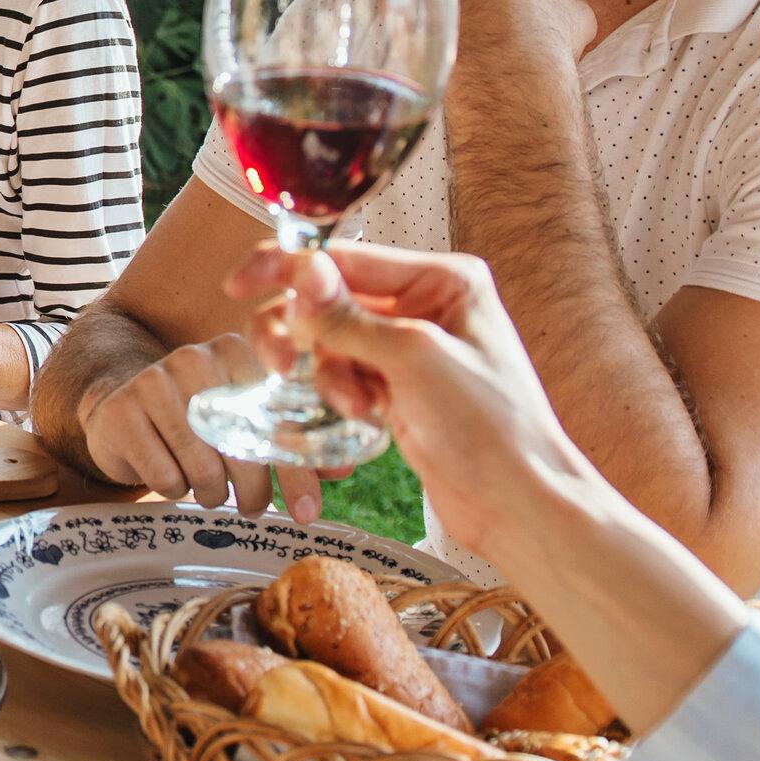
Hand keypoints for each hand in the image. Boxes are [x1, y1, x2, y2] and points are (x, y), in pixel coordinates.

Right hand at [73, 340, 320, 516]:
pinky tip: (170, 473)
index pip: (278, 416)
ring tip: (208, 488)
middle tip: (252, 507)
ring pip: (204, 469)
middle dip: (254, 492)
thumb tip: (345, 465)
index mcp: (236, 352)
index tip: (308, 511)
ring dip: (211, 494)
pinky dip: (174, 489)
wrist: (120, 410)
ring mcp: (154, 381)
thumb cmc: (197, 419)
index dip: (297, 469)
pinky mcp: (122, 411)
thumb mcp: (244, 419)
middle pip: (242, 447)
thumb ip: (294, 438)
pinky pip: (165, 477)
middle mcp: (195, 357)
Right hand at [252, 241, 607, 562]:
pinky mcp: (398, 387)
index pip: (347, 258)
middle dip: (304, 329)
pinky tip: (362, 415)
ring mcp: (410, 348)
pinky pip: (343, 374)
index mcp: (443, 279)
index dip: (290, 268)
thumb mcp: (412, 358)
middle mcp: (426, 305)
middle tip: (279, 360)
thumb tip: (301, 271)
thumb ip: (347, 317)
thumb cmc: (492, 428)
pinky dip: (340, 392)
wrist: (517, 502)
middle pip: (331, 298)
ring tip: (353, 404)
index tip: (242, 281)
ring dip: (328, 372)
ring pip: (331, 340)